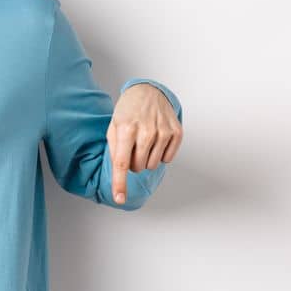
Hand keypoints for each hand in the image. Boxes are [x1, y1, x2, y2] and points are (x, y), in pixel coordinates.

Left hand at [107, 83, 182, 203]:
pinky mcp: (177, 132)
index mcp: (126, 130)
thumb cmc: (127, 111)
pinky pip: (167, 159)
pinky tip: (156, 141)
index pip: (121, 163)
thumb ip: (114, 149)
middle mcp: (146, 131)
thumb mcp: (113, 126)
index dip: (119, 183)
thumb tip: (119, 172)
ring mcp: (163, 132)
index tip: (119, 199)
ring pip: (152, 165)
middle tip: (131, 148)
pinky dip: (160, 155)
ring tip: (143, 143)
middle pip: (137, 167)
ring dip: (146, 159)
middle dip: (132, 163)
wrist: (148, 92)